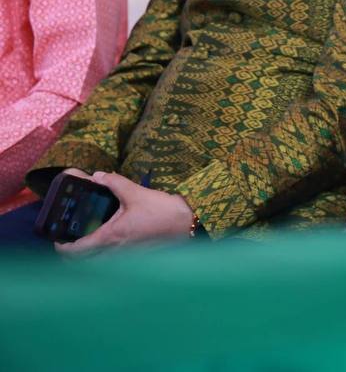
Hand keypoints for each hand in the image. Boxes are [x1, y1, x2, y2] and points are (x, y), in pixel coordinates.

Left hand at [56, 171, 193, 255]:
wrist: (189, 224)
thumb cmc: (164, 211)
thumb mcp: (137, 193)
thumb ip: (115, 183)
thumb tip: (98, 176)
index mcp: (111, 236)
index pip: (76, 251)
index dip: (61, 248)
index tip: (58, 240)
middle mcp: (115, 252)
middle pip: (82, 264)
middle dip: (72, 256)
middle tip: (70, 242)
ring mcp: (126, 259)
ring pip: (96, 267)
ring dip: (87, 259)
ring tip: (88, 244)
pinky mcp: (136, 260)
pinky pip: (111, 265)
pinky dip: (103, 260)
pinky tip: (110, 246)